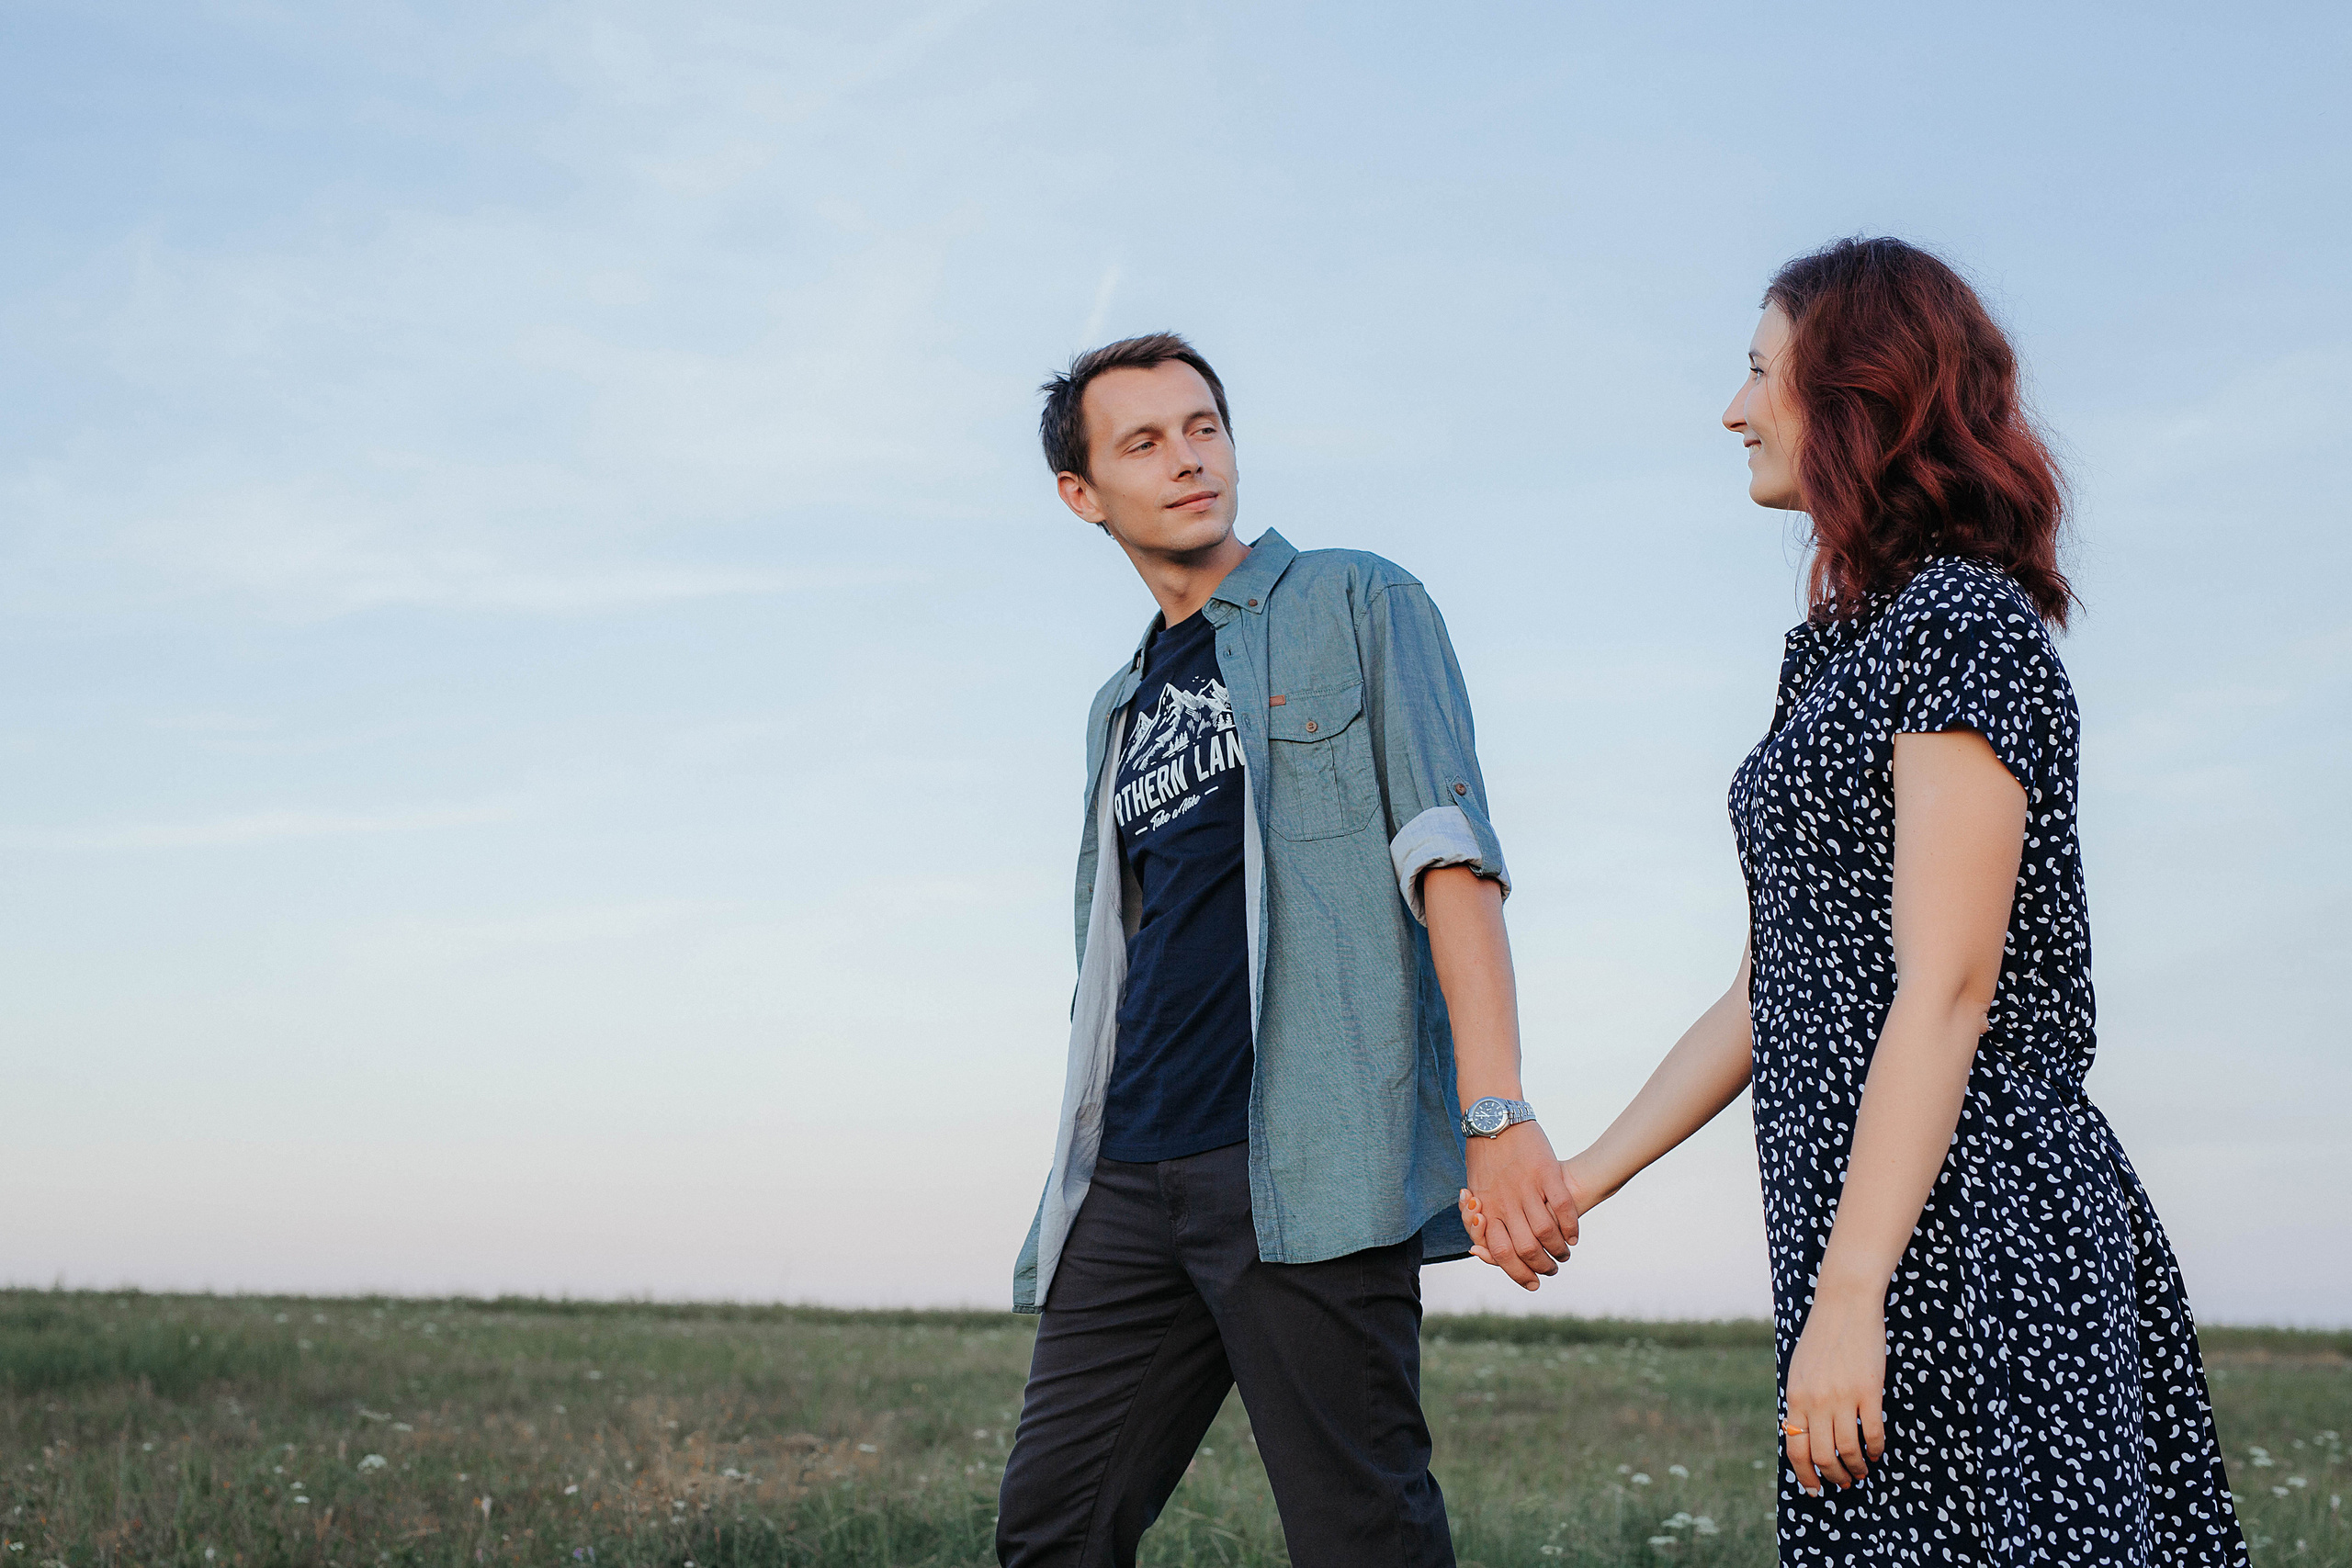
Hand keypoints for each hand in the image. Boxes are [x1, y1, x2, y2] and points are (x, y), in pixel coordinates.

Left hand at [1454, 1124, 1579, 1288]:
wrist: (1495, 1119)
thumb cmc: (1484, 1157)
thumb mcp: (1475, 1190)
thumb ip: (1481, 1220)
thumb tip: (1479, 1250)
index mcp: (1487, 1207)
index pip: (1500, 1253)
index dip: (1516, 1273)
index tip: (1531, 1282)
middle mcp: (1506, 1201)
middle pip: (1526, 1248)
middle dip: (1541, 1266)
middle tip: (1551, 1270)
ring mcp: (1527, 1187)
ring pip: (1546, 1231)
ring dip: (1559, 1249)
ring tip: (1563, 1254)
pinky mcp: (1546, 1172)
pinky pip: (1562, 1206)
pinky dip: (1571, 1226)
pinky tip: (1574, 1236)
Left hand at [1781, 1290, 1886, 1494]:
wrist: (1844, 1303)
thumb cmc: (1822, 1336)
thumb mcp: (1800, 1368)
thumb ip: (1800, 1399)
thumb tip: (1803, 1433)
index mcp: (1795, 1396)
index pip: (1795, 1447)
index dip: (1804, 1474)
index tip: (1814, 1489)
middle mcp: (1816, 1400)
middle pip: (1822, 1455)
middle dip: (1832, 1477)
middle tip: (1842, 1483)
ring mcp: (1843, 1397)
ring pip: (1848, 1449)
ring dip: (1855, 1468)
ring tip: (1861, 1472)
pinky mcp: (1868, 1391)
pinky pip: (1873, 1432)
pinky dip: (1875, 1449)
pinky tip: (1876, 1453)